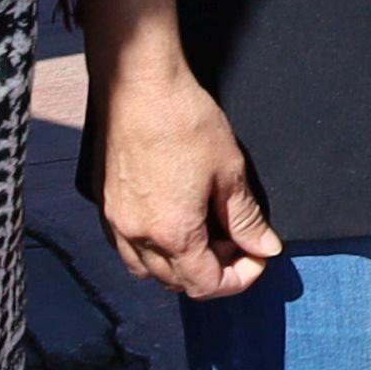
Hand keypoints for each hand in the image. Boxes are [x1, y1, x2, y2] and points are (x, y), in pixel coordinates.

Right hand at [86, 51, 283, 302]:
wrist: (137, 84)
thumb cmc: (185, 121)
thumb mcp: (230, 172)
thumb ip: (247, 219)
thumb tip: (265, 247)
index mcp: (173, 233)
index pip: (206, 285)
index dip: (239, 279)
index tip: (258, 258)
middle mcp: (138, 236)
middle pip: (177, 282)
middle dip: (212, 272)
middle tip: (237, 242)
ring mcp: (116, 222)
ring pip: (148, 270)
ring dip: (180, 265)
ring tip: (206, 234)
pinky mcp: (104, 204)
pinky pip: (127, 248)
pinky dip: (152, 250)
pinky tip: (173, 223)